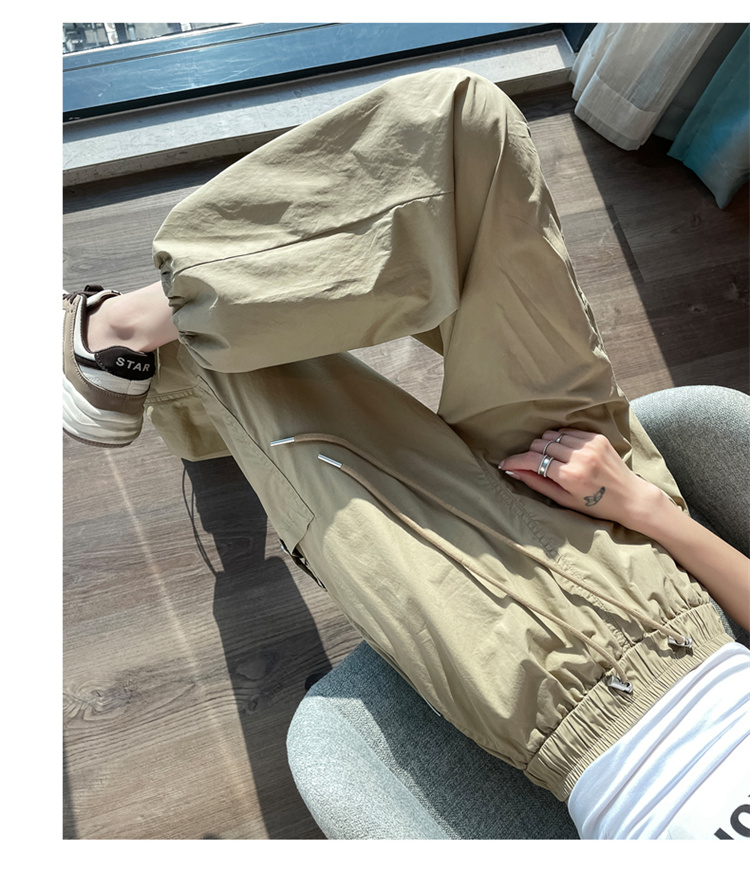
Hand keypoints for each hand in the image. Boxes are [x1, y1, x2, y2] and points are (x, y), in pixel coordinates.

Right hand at [499, 429, 660, 531]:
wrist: (630, 497)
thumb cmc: (596, 505)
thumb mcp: (564, 499)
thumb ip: (537, 483)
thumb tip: (514, 471)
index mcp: (571, 476)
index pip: (533, 461)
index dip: (515, 461)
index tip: (505, 464)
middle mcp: (580, 457)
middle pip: (541, 445)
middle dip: (530, 454)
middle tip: (529, 465)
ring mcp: (590, 445)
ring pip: (552, 435)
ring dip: (545, 446)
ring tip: (548, 459)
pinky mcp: (597, 437)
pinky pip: (568, 432)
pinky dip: (561, 440)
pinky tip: (564, 453)